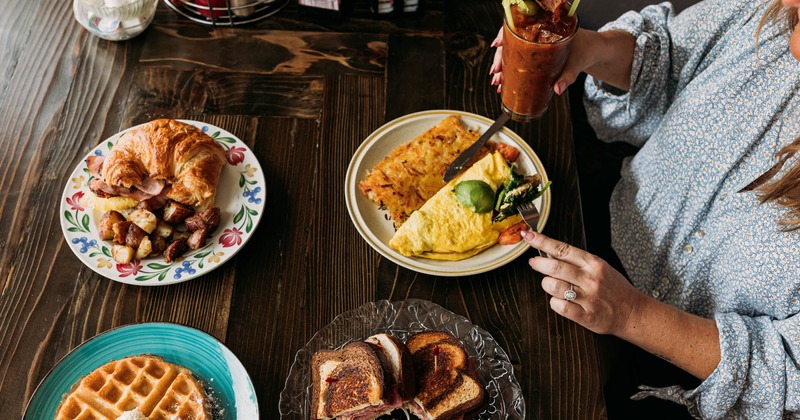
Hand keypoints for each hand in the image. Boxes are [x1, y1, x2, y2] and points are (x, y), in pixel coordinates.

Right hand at [490, 28, 632, 94]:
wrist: (594, 50)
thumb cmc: (587, 50)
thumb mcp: (577, 63)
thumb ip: (568, 76)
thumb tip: (557, 90)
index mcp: (547, 28)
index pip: (520, 26)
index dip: (505, 34)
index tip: (497, 44)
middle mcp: (538, 35)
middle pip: (512, 43)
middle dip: (500, 59)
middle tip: (495, 74)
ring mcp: (536, 46)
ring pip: (513, 53)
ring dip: (503, 67)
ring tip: (497, 82)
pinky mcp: (537, 56)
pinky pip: (520, 60)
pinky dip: (511, 71)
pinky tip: (504, 82)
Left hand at [521, 230, 645, 334]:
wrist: (633, 311)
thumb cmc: (614, 288)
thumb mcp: (599, 267)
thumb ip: (576, 261)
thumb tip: (549, 252)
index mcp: (594, 264)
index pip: (563, 249)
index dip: (542, 241)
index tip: (529, 236)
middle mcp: (591, 279)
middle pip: (555, 267)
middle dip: (539, 263)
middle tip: (533, 263)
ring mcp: (589, 298)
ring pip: (554, 287)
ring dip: (547, 284)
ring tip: (551, 284)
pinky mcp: (587, 316)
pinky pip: (560, 306)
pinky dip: (555, 303)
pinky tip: (560, 301)